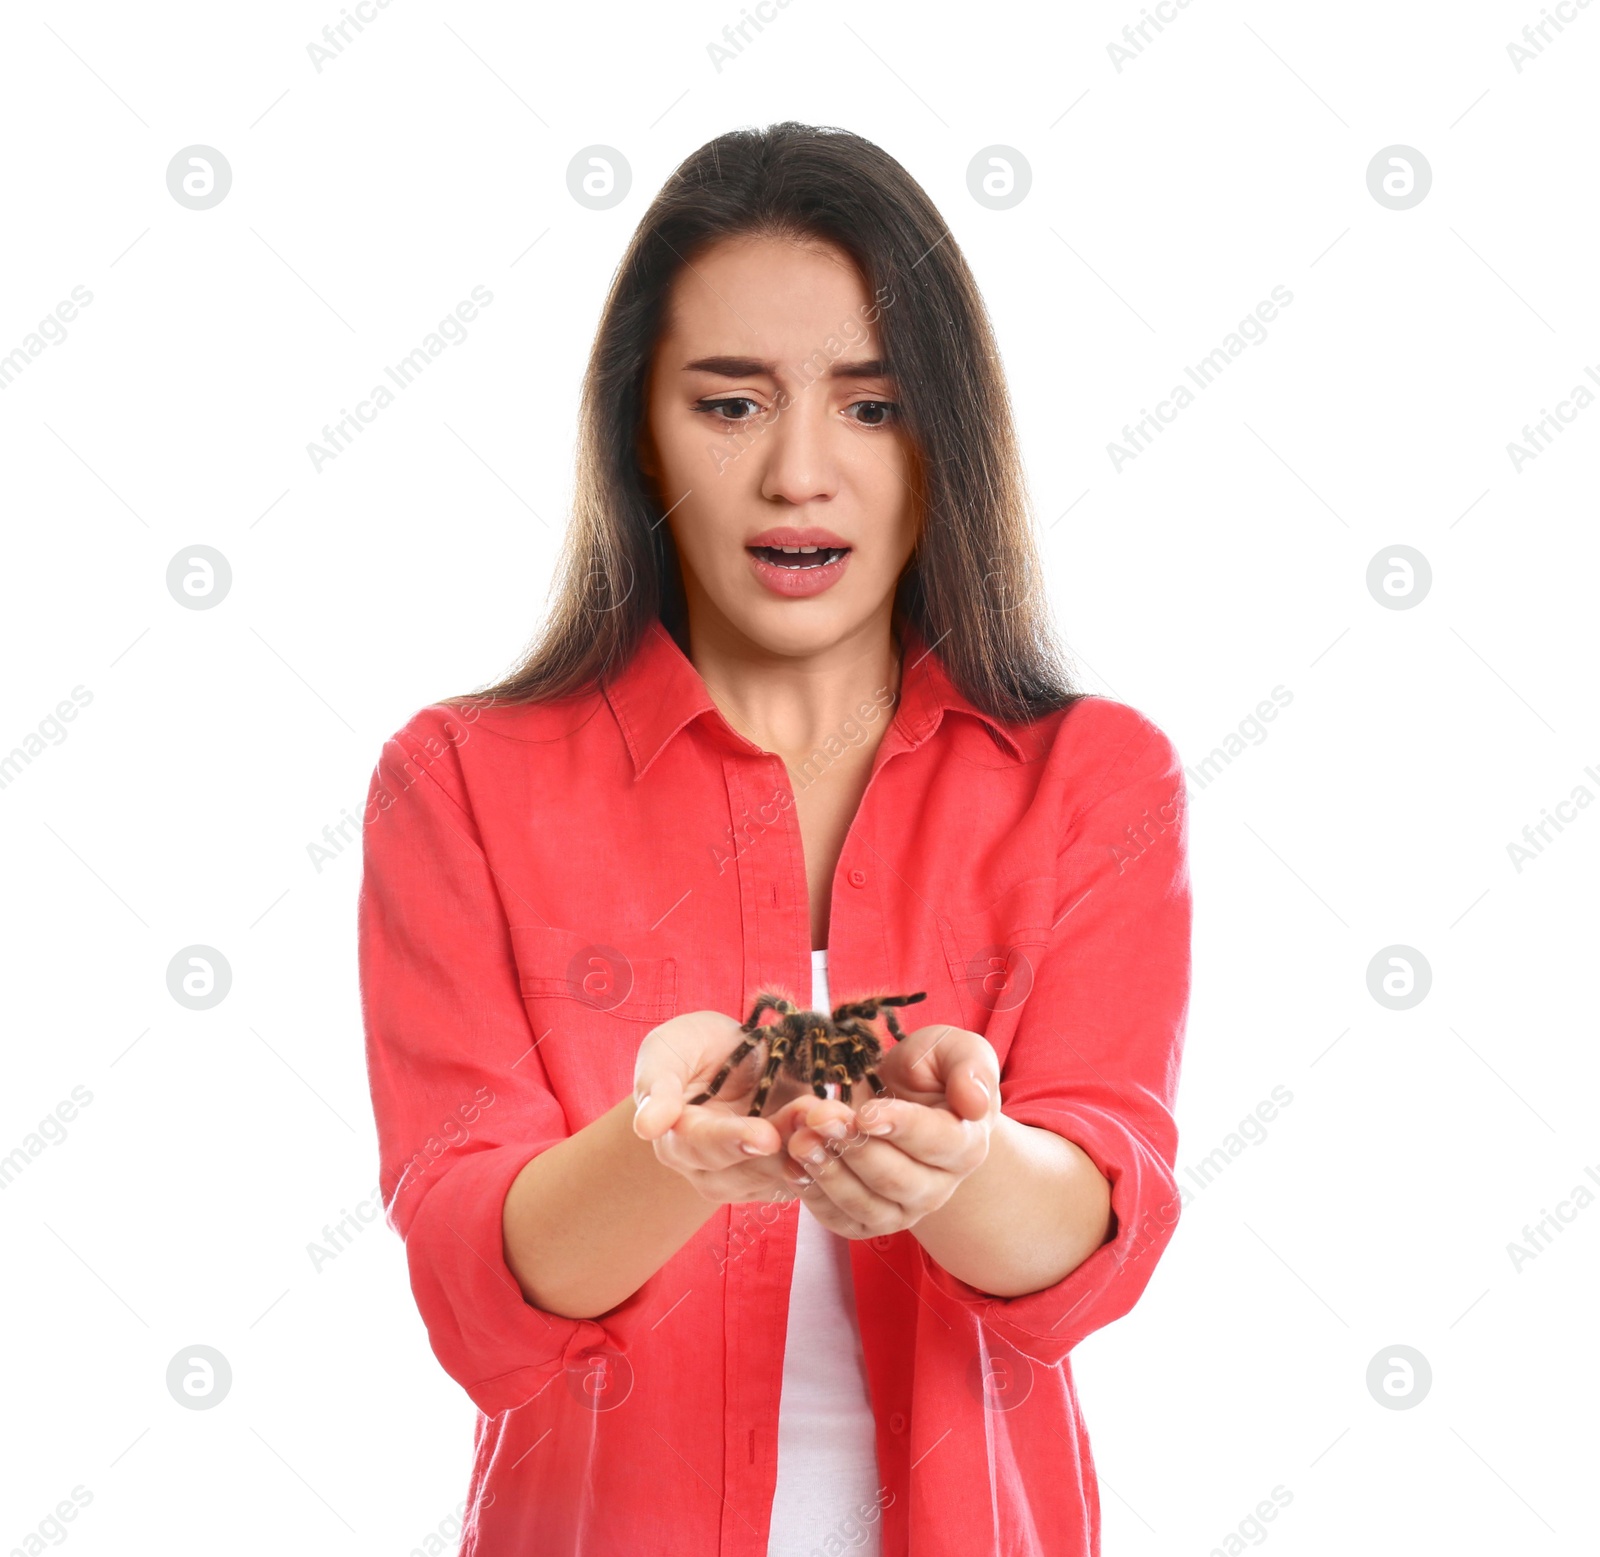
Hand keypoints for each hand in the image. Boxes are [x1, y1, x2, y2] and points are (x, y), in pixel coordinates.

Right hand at [632, 1010, 817, 1206]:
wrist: (728, 1055)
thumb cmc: (690, 1050)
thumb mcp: (667, 1052)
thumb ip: (657, 1086)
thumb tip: (647, 1126)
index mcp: (678, 1140)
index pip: (702, 1148)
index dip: (732, 1142)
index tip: (762, 1136)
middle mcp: (711, 1169)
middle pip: (749, 1169)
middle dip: (785, 1143)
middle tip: (813, 1114)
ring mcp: (750, 1175)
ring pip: (783, 1173)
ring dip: (813, 1146)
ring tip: (836, 1115)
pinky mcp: (784, 1170)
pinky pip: (808, 1172)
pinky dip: (829, 1151)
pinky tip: (846, 1126)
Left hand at [782, 1022, 1000, 1238]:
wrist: (902, 1100)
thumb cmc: (929, 1073)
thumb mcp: (953, 1050)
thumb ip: (971, 1065)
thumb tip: (974, 1103)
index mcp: (966, 1144)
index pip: (937, 1142)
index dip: (900, 1127)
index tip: (866, 1112)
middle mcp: (938, 1186)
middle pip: (896, 1179)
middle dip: (853, 1147)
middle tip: (818, 1117)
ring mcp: (902, 1209)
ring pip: (866, 1205)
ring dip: (829, 1173)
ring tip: (800, 1140)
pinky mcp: (866, 1221)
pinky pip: (840, 1220)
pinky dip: (813, 1196)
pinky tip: (792, 1164)